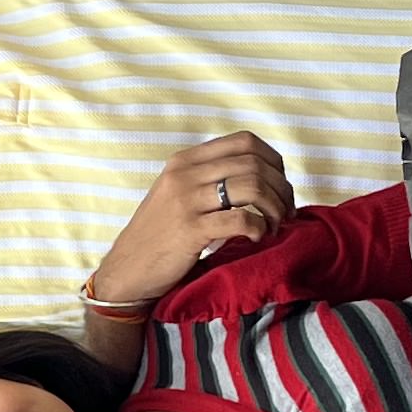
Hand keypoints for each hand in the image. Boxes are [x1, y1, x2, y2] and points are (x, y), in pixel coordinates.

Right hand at [88, 134, 295, 308]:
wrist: (126, 271)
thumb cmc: (159, 236)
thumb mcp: (177, 195)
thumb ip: (208, 179)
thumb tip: (259, 176)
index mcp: (184, 161)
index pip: (244, 141)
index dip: (273, 160)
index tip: (279, 185)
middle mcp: (184, 174)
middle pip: (254, 163)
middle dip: (280, 188)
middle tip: (285, 213)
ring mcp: (186, 201)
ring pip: (252, 186)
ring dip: (274, 208)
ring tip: (275, 226)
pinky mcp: (190, 230)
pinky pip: (241, 219)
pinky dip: (259, 227)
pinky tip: (258, 237)